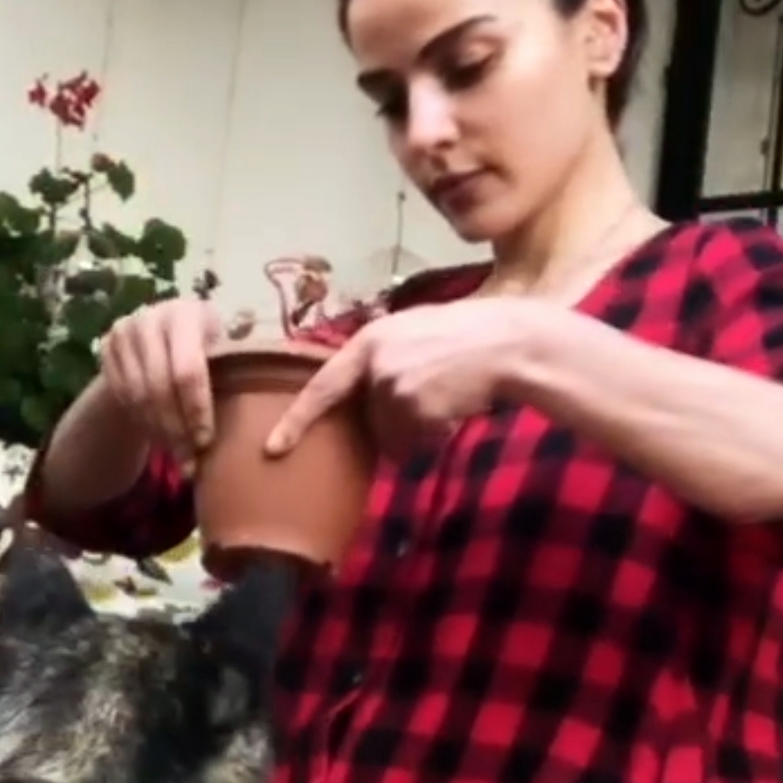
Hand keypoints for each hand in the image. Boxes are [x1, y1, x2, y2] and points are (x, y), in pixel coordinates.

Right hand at [99, 296, 224, 472]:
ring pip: (138, 397)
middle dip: (175, 429)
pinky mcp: (106, 348)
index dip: (196, 410)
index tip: (206, 441)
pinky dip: (142, 424)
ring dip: (158, 432)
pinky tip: (160, 439)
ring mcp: (124, 332)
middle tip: (189, 462)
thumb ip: (239, 364)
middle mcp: (151, 317)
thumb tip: (267, 387)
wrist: (161, 334)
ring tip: (178, 457)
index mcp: (187, 313)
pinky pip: (123, 398)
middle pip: (159, 387)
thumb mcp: (225, 345)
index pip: (187, 371)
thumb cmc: (207, 345)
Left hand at [264, 296, 551, 459]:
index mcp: (370, 340)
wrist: (510, 341)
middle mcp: (374, 362)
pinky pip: (419, 440)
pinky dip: (438, 434)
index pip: (323, 386)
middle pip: (372, 420)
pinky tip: (459, 406)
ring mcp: (391, 384)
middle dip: (401, 421)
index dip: (296, 420)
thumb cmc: (472, 338)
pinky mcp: (413, 405)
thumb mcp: (417, 335)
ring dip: (423, 428)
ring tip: (453, 396)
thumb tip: (371, 404)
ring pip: (396, 434)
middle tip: (439, 394)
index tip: (272, 448)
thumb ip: (384, 361)